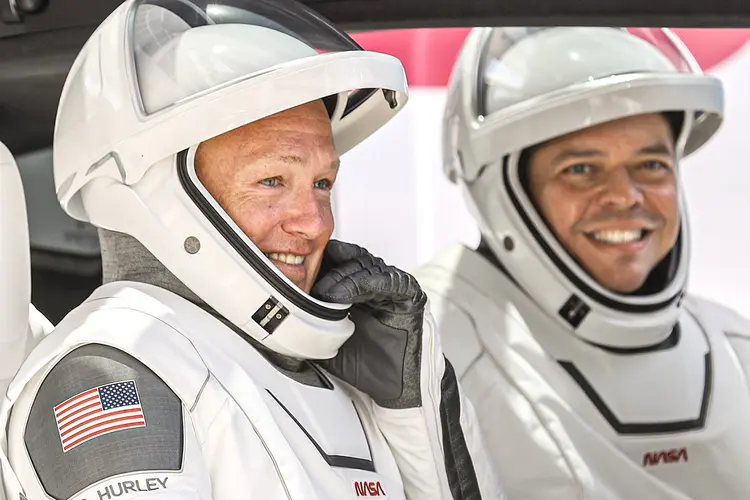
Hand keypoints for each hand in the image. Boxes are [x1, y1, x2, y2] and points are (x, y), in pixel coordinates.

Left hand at [311, 239, 425, 408]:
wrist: (394, 389)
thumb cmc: (365, 366)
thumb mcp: (324, 343)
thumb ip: (305, 327)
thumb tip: (268, 327)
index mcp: (356, 289)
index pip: (337, 262)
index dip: (318, 262)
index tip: (296, 269)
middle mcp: (376, 283)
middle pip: (351, 260)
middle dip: (328, 269)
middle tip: (308, 285)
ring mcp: (393, 287)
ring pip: (366, 267)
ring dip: (343, 278)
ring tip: (323, 293)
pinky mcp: (409, 295)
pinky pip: (388, 281)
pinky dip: (366, 284)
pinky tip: (346, 295)